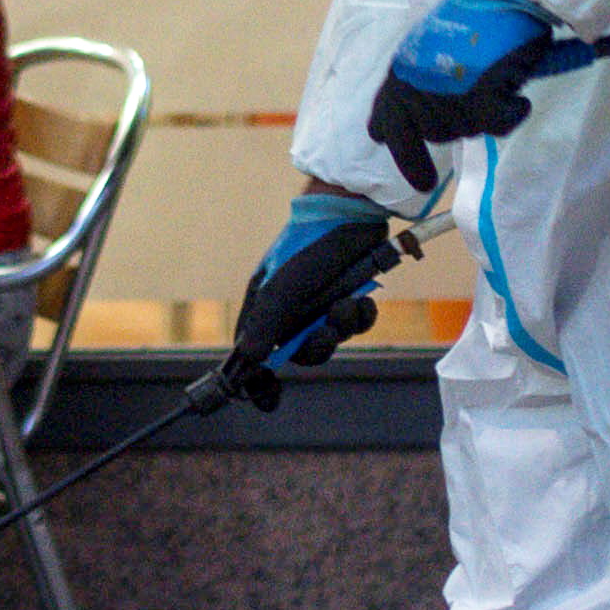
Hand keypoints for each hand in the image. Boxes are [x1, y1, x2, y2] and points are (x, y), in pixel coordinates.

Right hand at [226, 191, 402, 405]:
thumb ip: (265, 326)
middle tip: (326, 332)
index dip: (258, 377)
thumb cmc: (307, 248)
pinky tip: (363, 299)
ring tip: (347, 304)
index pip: (254, 350)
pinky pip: (355, 322)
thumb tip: (247, 361)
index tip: (268, 398)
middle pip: (299, 350)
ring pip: (331, 337)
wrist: (352, 211)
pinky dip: (361, 315)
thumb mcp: (281, 290)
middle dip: (316, 346)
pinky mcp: (348, 293)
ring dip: (342, 326)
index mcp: (264, 304)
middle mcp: (290, 306)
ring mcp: (320, 301)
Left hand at [366, 0, 563, 176]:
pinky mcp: (479, 100)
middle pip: (436, 134)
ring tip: (494, 73)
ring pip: (469, 130)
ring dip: (484, 112)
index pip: (387, 128)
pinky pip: (499, 125)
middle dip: (457, 121)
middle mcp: (415, 90)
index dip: (404, 153)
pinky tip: (518, 94)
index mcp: (399, 75)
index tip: (423, 181)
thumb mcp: (429, 48)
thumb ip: (417, 83)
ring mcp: (446, 98)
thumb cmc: (472, 15)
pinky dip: (513, 112)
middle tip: (478, 92)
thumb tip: (392, 129)